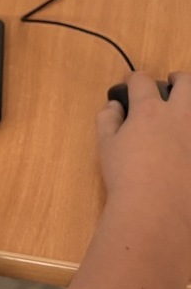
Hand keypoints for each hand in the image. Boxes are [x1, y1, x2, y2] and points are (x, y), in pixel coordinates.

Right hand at [98, 71, 190, 252]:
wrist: (159, 209)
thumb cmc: (126, 176)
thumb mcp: (106, 146)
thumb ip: (107, 120)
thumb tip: (113, 106)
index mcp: (149, 111)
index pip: (141, 81)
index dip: (134, 79)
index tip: (131, 83)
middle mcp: (180, 115)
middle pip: (186, 83)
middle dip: (178, 79)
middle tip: (173, 82)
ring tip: (186, 109)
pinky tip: (187, 142)